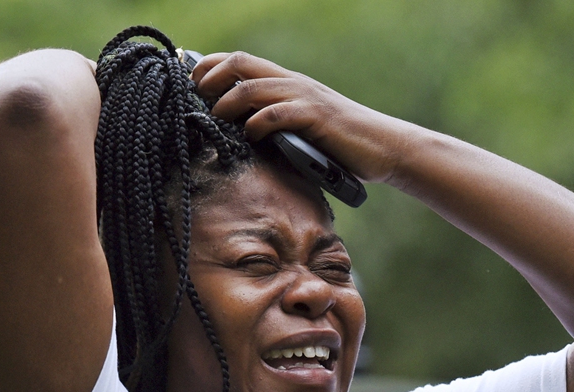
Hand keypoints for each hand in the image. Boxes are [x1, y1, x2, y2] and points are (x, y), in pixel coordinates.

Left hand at [192, 51, 410, 184]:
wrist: (384, 147)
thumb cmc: (339, 143)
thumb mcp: (300, 128)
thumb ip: (272, 122)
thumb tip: (234, 132)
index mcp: (286, 83)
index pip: (240, 62)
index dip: (210, 66)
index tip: (189, 82)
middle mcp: (292, 83)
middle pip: (241, 64)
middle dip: (210, 76)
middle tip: (194, 95)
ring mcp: (304, 98)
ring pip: (253, 86)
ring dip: (227, 101)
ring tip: (217, 118)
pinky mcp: (316, 117)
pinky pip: (277, 113)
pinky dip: (257, 123)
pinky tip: (251, 134)